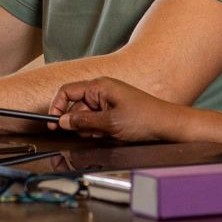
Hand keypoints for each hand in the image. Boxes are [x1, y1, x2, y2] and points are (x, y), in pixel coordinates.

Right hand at [50, 78, 183, 142]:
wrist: (168, 126)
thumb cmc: (145, 119)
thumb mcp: (109, 123)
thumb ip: (83, 121)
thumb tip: (63, 121)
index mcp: (99, 86)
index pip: (67, 91)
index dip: (57, 106)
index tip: (53, 122)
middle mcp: (103, 91)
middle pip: (76, 106)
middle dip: (77, 123)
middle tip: (85, 134)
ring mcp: (109, 101)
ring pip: (86, 116)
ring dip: (89, 128)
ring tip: (104, 134)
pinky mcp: (115, 112)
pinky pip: (98, 121)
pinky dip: (99, 130)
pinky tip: (109, 135)